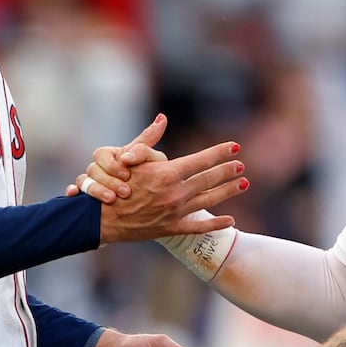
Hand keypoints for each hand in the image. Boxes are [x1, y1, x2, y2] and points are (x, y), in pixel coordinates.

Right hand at [76, 117, 246, 242]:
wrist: (101, 218)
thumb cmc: (114, 183)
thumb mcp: (130, 158)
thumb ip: (149, 140)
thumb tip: (162, 118)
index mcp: (166, 174)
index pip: (201, 160)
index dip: (219, 153)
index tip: (235, 147)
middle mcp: (174, 193)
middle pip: (209, 180)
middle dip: (228, 171)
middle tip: (242, 166)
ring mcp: (174, 212)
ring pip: (208, 201)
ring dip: (228, 192)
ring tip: (243, 184)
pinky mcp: (171, 228)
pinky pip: (198, 227)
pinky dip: (216, 224)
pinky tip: (230, 220)